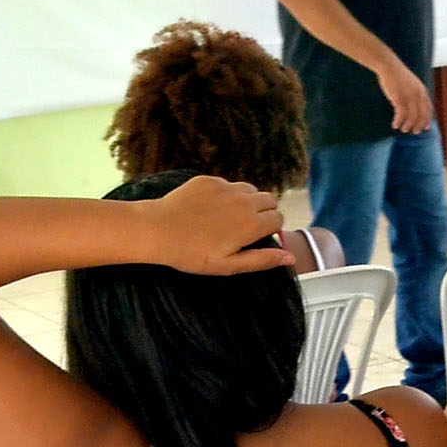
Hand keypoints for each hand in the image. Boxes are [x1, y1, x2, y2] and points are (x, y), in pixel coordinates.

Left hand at [142, 178, 290, 274]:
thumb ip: (262, 260)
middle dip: (264, 212)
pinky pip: (229, 184)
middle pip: (271, 200)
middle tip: (245, 227)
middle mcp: (245, 202)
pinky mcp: (209, 180)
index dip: (271, 229)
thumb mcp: (228, 266)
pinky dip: (227, 194)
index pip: (279, 219)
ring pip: (251, 189)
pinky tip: (210, 208)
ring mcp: (226, 188)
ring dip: (248, 201)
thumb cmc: (191, 254)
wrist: (155, 230)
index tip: (257, 238)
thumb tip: (291, 257)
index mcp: (252, 224)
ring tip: (229, 216)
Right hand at [380, 62, 435, 135]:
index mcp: (423, 91)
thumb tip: (414, 106)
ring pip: (412, 117)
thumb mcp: (412, 84)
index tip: (426, 127)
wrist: (389, 66)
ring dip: (408, 125)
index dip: (427, 119)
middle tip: (415, 132)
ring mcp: (409, 97)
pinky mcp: (399, 98)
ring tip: (403, 129)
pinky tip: (395, 125)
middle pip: (422, 115)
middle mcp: (418, 95)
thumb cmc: (398, 75)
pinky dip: (398, 121)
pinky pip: (401, 115)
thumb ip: (415, 94)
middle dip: (419, 125)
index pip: (429, 109)